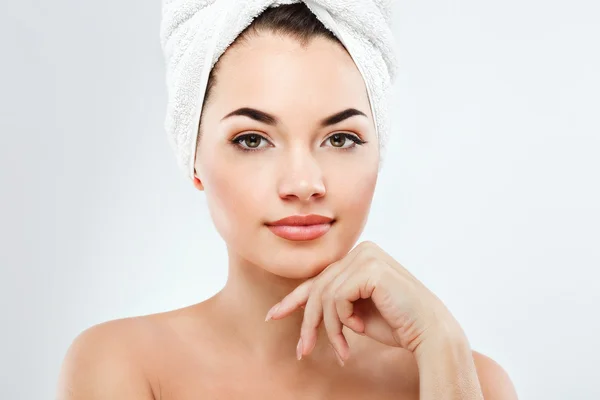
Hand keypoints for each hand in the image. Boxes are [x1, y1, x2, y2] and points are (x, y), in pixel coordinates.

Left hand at [264, 241, 465, 364]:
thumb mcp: (357, 311)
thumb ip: (335, 301)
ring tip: (343, 349)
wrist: (430, 332)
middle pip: (318, 288)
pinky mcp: (369, 268)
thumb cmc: (397, 324)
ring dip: (330, 329)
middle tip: (304, 350)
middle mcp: (362, 251)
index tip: (273, 315)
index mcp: (361, 256)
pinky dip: (342, 321)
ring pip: (324, 296)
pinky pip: (336, 299)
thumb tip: (302, 306)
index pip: (320, 279)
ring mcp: (366, 256)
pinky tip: (359, 330)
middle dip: (309, 323)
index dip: (294, 300)